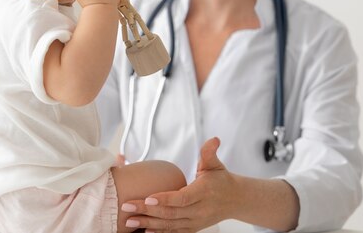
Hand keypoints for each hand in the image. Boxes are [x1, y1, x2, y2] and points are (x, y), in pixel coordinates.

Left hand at [121, 137, 238, 231]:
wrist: (235, 200)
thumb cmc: (221, 180)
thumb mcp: (215, 164)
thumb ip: (209, 153)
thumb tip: (213, 140)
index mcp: (203, 193)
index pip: (182, 198)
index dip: (165, 199)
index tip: (148, 198)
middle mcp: (199, 210)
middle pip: (171, 213)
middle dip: (147, 211)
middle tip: (127, 206)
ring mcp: (195, 222)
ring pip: (169, 225)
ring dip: (148, 223)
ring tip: (129, 220)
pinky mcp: (193, 228)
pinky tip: (143, 231)